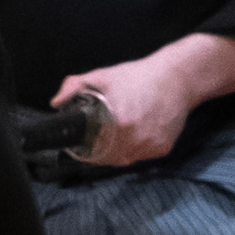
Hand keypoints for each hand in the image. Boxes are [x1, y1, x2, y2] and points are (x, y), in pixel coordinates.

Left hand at [50, 34, 234, 166]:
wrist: (178, 77)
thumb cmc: (138, 76)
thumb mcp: (102, 76)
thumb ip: (74, 87)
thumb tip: (56, 102)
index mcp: (118, 123)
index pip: (93, 151)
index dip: (86, 150)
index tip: (84, 143)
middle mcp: (135, 138)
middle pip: (109, 158)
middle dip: (101, 151)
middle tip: (99, 138)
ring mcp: (150, 145)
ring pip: (126, 159)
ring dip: (118, 152)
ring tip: (117, 135)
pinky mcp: (163, 148)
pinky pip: (143, 155)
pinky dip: (136, 148)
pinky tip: (136, 133)